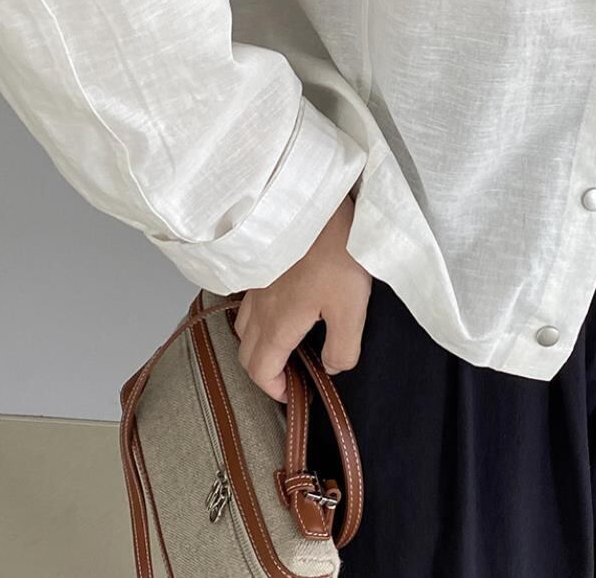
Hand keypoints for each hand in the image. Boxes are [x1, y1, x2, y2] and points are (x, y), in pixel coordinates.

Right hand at [232, 191, 372, 402]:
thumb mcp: (351, 309)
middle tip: (292, 373)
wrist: (318, 203)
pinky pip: (248, 300)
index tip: (295, 392)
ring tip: (286, 341)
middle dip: (264, 370)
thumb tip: (330, 367)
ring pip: (244, 325)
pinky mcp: (261, 265)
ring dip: (259, 342)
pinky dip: (258, 315)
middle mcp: (259, 307)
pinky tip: (281, 304)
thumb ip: (342, 349)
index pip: (260, 371)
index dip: (275, 389)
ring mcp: (255, 284)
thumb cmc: (336, 254)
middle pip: (246, 352)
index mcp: (277, 325)